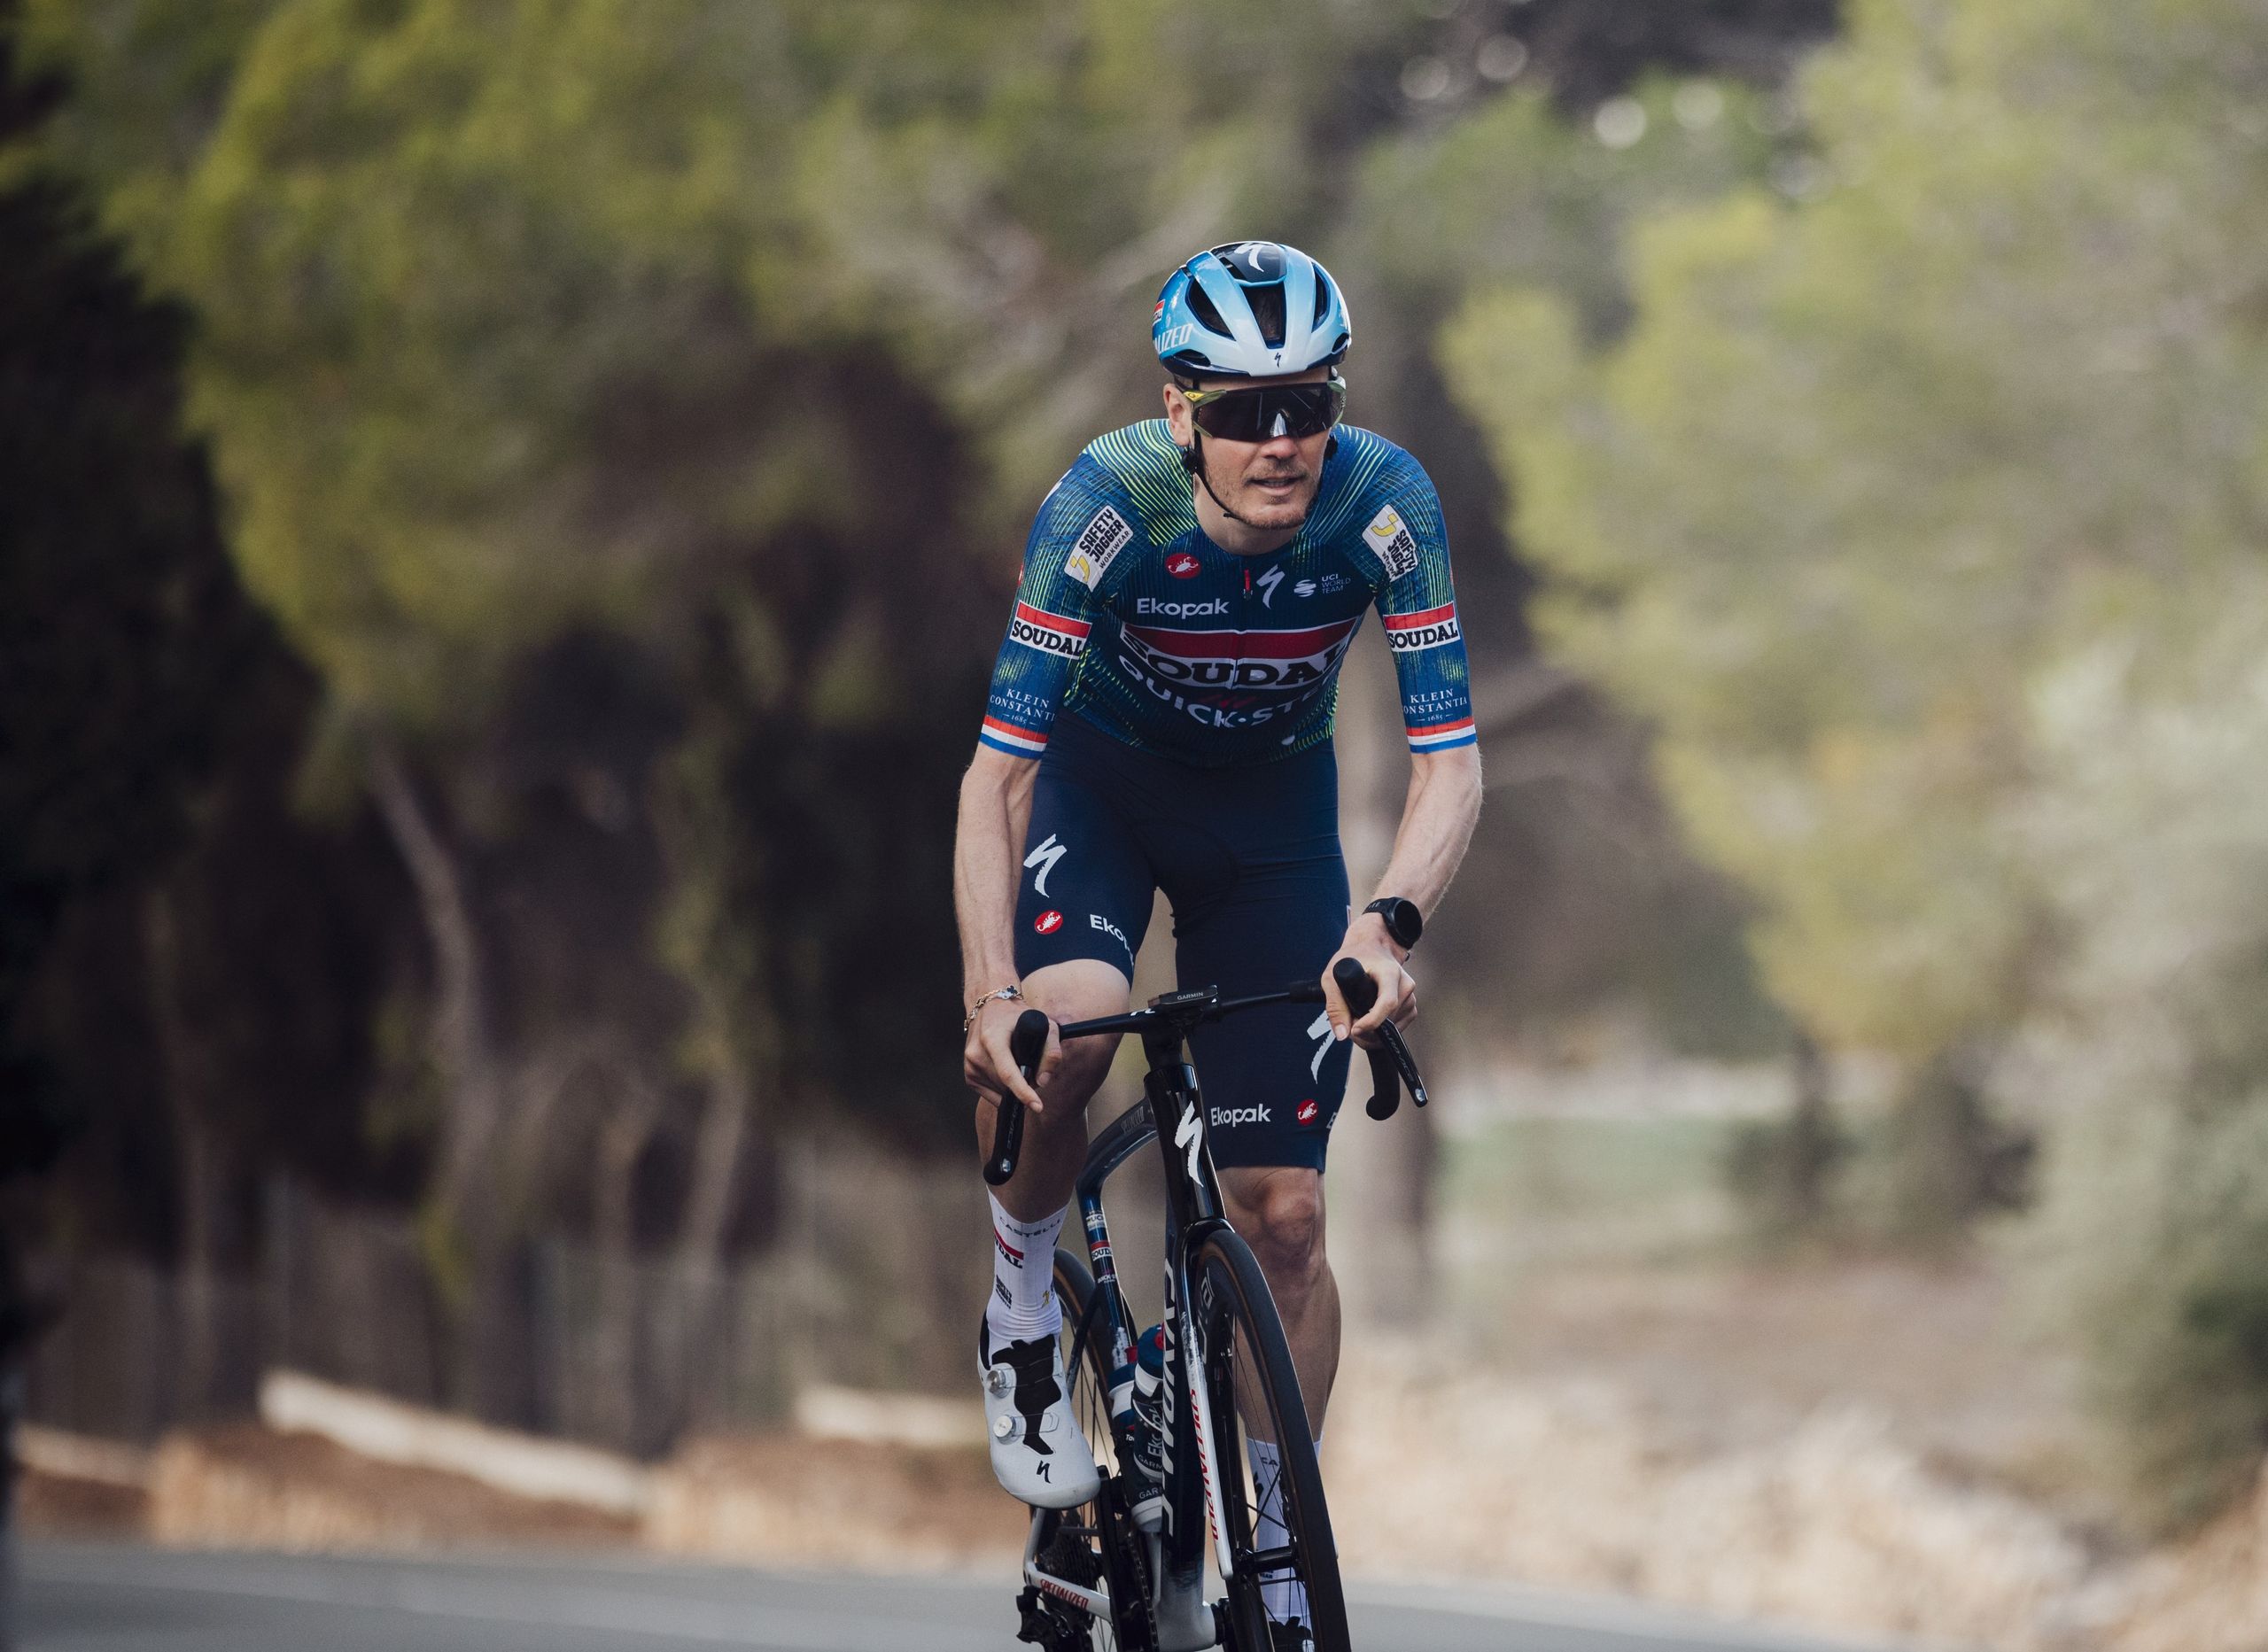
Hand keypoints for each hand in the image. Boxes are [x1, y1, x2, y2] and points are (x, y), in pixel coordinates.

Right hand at [963, 992, 1059, 1111]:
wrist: (990, 1008)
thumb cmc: (1017, 1017)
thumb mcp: (1043, 1024)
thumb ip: (1051, 1052)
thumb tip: (1043, 1082)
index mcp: (992, 1039)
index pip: (1008, 1072)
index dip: (1023, 1092)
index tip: (1037, 1106)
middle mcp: (976, 1052)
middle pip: (1006, 1085)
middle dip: (1024, 1086)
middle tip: (1032, 1068)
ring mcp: (970, 1064)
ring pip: (1000, 1092)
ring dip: (1013, 1088)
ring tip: (1017, 1065)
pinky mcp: (968, 1074)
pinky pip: (991, 1094)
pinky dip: (1003, 1090)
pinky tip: (1006, 1072)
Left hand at [1322, 915, 1416, 1047]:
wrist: (1371, 947)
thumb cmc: (1353, 958)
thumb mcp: (1333, 977)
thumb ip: (1335, 1005)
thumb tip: (1342, 1034)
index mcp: (1389, 973)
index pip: (1387, 1003)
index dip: (1372, 1022)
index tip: (1355, 1030)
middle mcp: (1405, 984)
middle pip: (1389, 1019)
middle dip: (1367, 1030)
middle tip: (1349, 1027)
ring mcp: (1410, 996)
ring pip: (1394, 1027)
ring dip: (1374, 1032)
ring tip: (1357, 1021)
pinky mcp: (1410, 1005)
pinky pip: (1398, 1027)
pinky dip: (1383, 1030)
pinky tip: (1370, 1020)